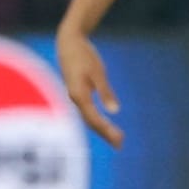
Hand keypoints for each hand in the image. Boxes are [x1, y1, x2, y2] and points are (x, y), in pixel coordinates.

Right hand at [56, 27, 121, 147]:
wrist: (68, 43)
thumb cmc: (83, 55)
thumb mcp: (98, 72)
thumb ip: (105, 91)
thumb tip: (115, 111)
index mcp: (79, 94)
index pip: (93, 118)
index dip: (106, 130)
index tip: (118, 139)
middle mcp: (75, 98)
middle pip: (90, 121)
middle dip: (105, 133)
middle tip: (120, 145)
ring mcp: (75, 96)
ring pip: (88, 117)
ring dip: (102, 128)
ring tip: (116, 137)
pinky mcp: (78, 92)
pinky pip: (87, 111)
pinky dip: (97, 119)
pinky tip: (105, 123)